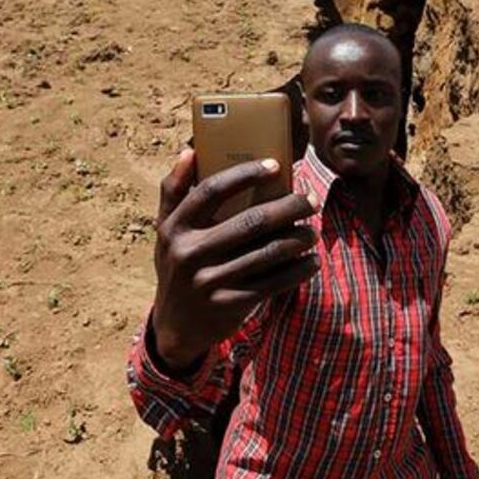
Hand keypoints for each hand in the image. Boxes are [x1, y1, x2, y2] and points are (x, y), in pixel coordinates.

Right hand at [150, 149, 318, 372]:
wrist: (175, 327)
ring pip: (267, 253)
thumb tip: (190, 151)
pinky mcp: (229, 304)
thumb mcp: (166, 232)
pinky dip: (297, 271)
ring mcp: (210, 281)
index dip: (244, 175)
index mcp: (175, 227)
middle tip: (309, 200)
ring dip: (298, 239)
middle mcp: (190, 253)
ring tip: (312, 232)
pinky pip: (273, 283)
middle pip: (249, 221)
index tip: (276, 166)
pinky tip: (311, 262)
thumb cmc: (177, 265)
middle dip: (288, 208)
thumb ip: (174, 191)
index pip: (211, 191)